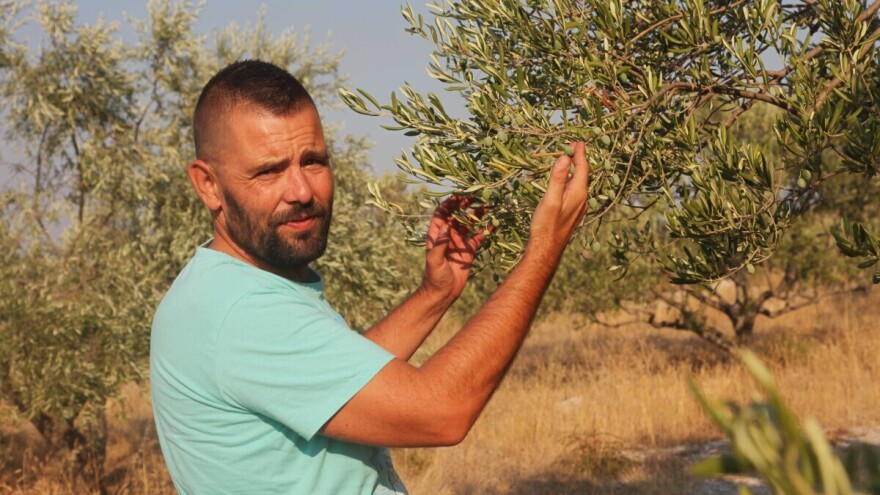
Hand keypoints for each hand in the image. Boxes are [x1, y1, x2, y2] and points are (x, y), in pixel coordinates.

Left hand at [422, 196, 485, 302]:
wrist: (443, 293)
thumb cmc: (434, 277)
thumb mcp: (435, 260)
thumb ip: (440, 243)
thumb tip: (446, 226)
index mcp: (437, 234)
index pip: (442, 213)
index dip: (450, 203)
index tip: (460, 196)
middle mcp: (448, 236)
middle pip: (457, 215)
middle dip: (465, 205)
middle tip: (477, 196)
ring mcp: (459, 242)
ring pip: (469, 224)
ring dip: (477, 215)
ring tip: (488, 206)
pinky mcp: (468, 251)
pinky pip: (478, 238)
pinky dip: (485, 231)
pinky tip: (493, 226)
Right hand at [527, 142, 589, 258]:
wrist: (546, 250)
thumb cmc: (546, 225)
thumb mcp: (550, 199)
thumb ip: (558, 178)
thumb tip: (565, 157)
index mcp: (578, 193)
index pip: (582, 168)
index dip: (579, 154)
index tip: (577, 141)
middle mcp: (582, 199)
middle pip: (582, 174)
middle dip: (577, 160)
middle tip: (571, 147)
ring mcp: (578, 207)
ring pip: (578, 183)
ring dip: (574, 171)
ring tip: (568, 161)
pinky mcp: (572, 213)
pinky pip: (575, 191)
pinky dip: (570, 181)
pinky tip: (564, 183)